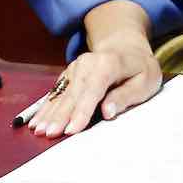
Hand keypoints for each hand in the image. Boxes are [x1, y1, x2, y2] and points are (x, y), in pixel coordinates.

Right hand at [29, 36, 160, 137]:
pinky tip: (37, 120)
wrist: (127, 49)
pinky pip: (56, 92)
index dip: (82, 111)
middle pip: (73, 93)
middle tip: (50, 134)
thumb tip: (107, 112)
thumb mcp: (145, 82)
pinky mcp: (69, 73)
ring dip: (50, 113)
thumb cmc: (139, 69)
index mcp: (109, 64)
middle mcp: (88, 63)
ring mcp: (76, 67)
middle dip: (61, 115)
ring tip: (39, 130)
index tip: (72, 129)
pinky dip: (47, 106)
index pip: (93, 90)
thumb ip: (125, 97)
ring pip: (62, 93)